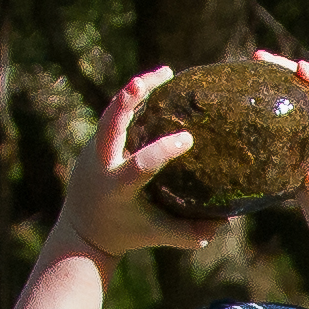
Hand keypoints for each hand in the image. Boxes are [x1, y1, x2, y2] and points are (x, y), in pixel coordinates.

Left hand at [58, 73, 242, 258]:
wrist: (81, 229)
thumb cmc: (124, 232)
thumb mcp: (156, 234)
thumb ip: (189, 233)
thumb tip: (227, 222)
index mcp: (116, 188)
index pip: (140, 166)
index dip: (162, 151)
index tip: (187, 139)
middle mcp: (102, 163)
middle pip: (110, 125)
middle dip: (126, 101)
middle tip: (147, 81)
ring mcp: (96, 148)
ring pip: (112, 112)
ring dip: (136, 91)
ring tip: (165, 73)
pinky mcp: (98, 140)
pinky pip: (116, 113)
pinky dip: (135, 99)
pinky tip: (158, 84)